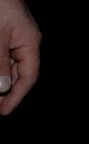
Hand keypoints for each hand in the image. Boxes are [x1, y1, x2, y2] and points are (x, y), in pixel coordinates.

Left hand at [0, 0, 40, 114]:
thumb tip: (3, 87)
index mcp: (30, 43)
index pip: (29, 76)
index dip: (16, 96)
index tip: (2, 111)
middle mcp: (26, 42)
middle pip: (20, 73)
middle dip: (6, 90)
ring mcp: (15, 37)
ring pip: (9, 65)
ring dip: (1, 78)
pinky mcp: (5, 32)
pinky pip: (3, 56)